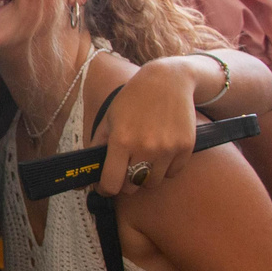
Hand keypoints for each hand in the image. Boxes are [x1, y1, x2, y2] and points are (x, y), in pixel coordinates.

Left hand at [91, 57, 199, 195]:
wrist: (168, 81)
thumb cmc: (133, 100)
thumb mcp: (109, 119)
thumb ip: (97, 146)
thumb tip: (86, 173)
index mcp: (121, 140)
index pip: (111, 184)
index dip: (105, 188)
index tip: (105, 185)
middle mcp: (145, 147)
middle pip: (132, 187)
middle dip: (125, 182)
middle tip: (126, 168)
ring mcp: (167, 149)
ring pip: (153, 183)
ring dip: (146, 176)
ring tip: (144, 157)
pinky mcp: (185, 147)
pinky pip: (172, 173)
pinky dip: (166, 168)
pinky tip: (162, 151)